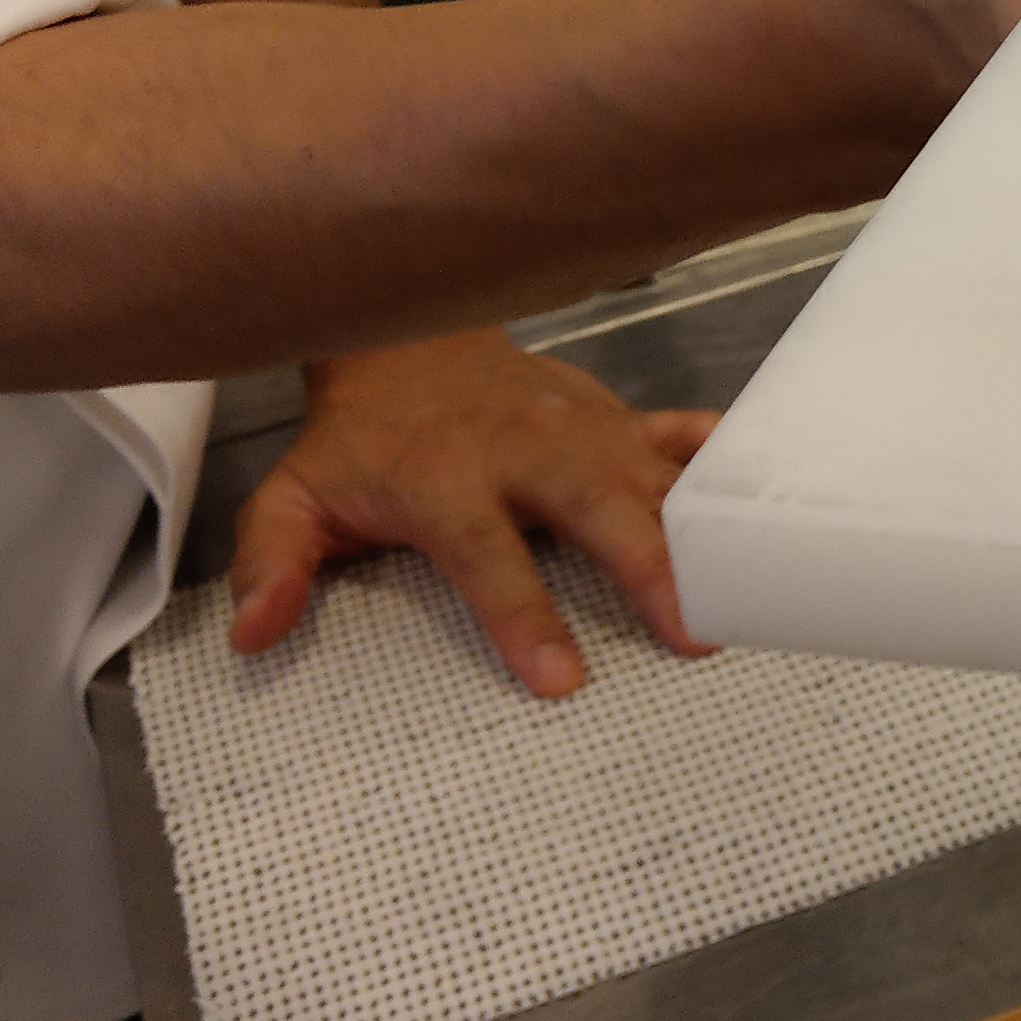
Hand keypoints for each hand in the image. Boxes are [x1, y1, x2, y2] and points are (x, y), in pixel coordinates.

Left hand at [229, 331, 716, 696]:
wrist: (405, 339)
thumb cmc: (357, 442)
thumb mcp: (291, 496)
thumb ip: (272, 562)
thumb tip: (256, 633)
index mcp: (444, 478)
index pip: (487, 554)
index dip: (522, 616)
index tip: (561, 680)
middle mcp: (523, 448)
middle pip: (597, 505)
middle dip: (650, 567)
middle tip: (695, 632)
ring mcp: (579, 426)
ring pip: (649, 476)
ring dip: (700, 531)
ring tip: (749, 589)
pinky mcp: (614, 415)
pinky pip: (678, 434)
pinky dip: (722, 460)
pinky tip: (764, 498)